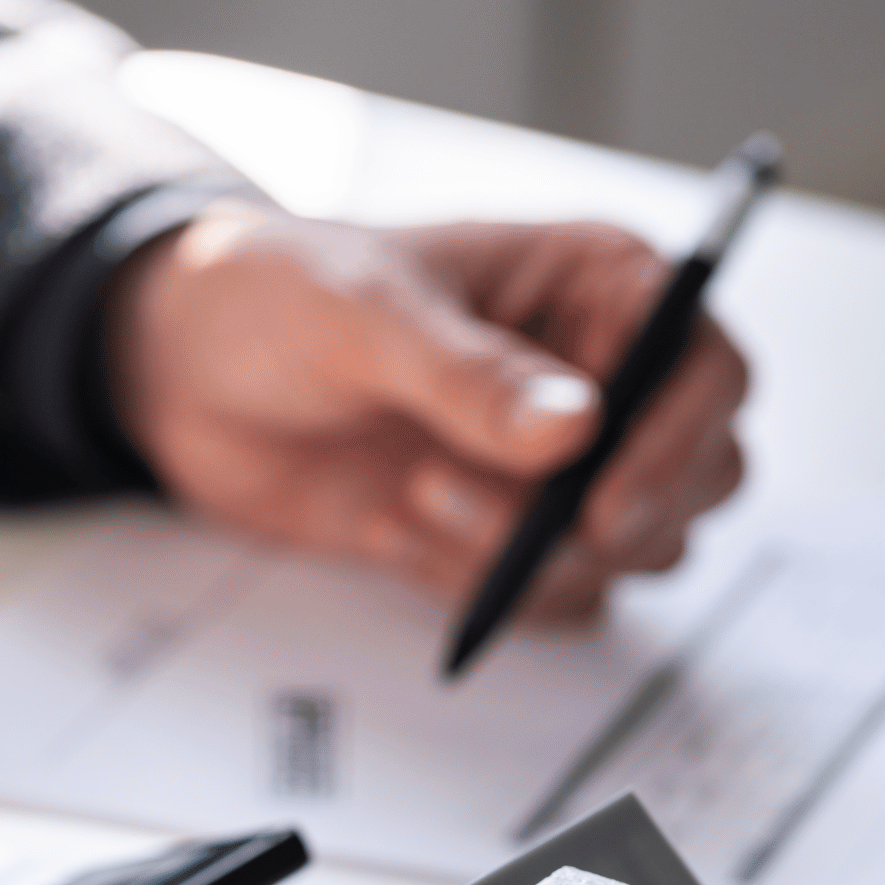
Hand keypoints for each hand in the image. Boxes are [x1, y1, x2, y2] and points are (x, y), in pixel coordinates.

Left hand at [104, 204, 748, 618]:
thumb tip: (572, 429)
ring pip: (625, 553)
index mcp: (592, 285)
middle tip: (532, 522)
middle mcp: (594, 376)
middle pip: (697, 476)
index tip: (605, 499)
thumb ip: (468, 375)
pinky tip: (404, 532)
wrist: (180, 372)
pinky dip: (482, 588)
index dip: (679, 441)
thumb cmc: (272, 296)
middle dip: (617, 518)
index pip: (703, 366)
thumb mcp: (364, 313)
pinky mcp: (499, 532)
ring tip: (417, 493)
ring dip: (528, 555)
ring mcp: (550, 466)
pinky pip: (548, 598)